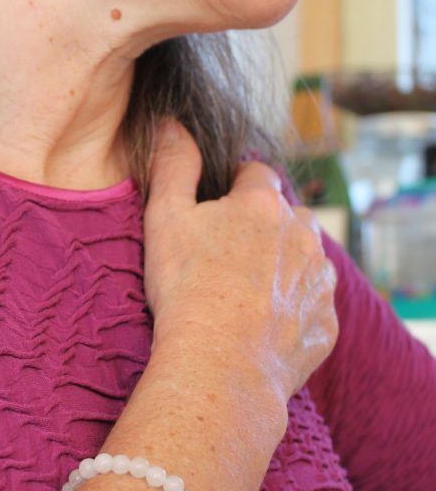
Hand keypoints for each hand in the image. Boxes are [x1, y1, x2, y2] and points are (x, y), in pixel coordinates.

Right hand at [143, 120, 338, 408]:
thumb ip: (172, 164)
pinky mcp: (326, 324)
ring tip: (246, 291)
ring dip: (285, 264)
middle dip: (265, 225)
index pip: (255, 173)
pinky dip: (294, 309)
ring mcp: (319, 281)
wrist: (219, 368)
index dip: (233, 186)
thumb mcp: (165, 217)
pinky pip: (313, 305)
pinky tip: (263, 325)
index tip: (215, 208)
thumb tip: (173, 123)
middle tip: (227, 254)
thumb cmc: (186, 289)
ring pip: (307, 258)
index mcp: (262, 204)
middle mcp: (302, 234)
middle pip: (288, 214)